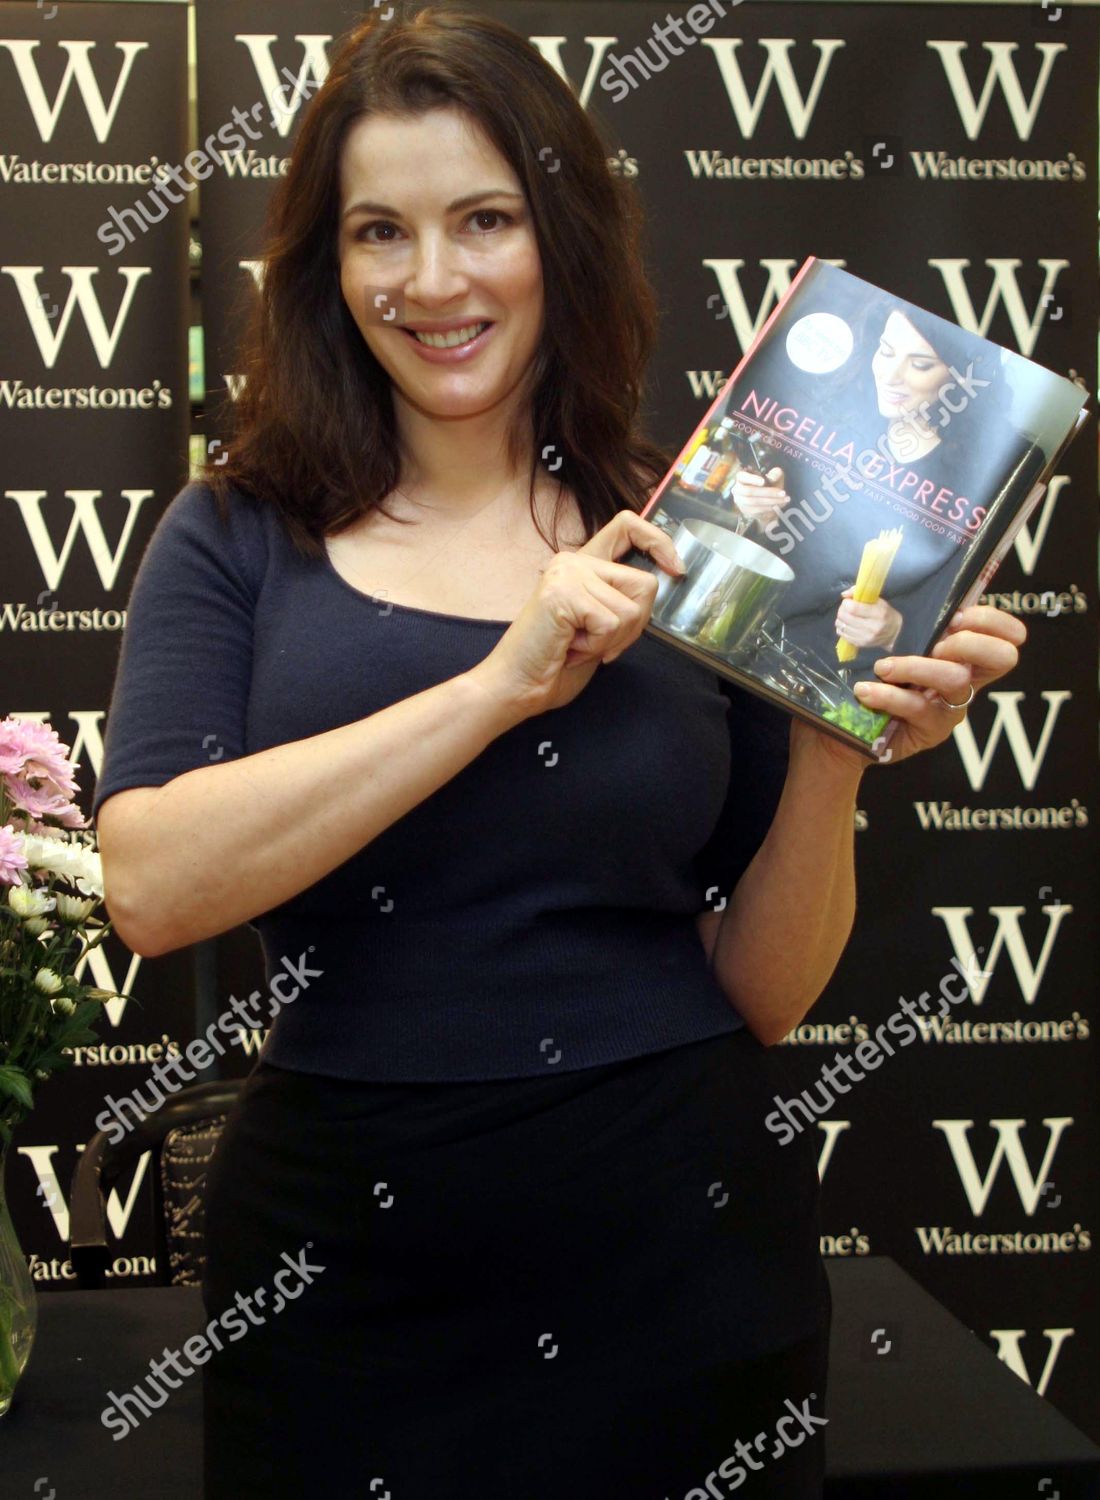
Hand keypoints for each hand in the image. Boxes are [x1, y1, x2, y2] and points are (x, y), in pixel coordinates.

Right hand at [464, 511, 684, 720]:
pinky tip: (570, 647)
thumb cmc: (557, 662)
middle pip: (645, 583)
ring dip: (612, 640)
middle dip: (635, 626)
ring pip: (632, 609)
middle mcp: (574, 561)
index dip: (658, 542)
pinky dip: (598, 646)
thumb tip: (666, 582)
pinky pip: (612, 623)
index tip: (675, 569)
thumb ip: (622, 601)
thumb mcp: (600, 626)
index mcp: (583, 564)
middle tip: (602, 644)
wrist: (518, 685)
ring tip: (578, 645)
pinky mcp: (564, 593)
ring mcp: (568, 573)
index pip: (628, 526)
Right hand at [732, 465, 788, 527]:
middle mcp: (737, 489)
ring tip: (785, 499)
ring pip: (754, 502)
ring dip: (771, 501)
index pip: (742, 476)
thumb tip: (772, 478)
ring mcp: (740, 501)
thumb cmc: (769, 485)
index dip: (752, 479)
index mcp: (742, 477)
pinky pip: (757, 509)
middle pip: (749, 491)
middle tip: (783, 492)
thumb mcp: (774, 476)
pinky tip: (779, 505)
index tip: (763, 481)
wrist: (766, 501)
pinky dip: (769, 507)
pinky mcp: (746, 510)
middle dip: (768, 492)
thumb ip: (775, 474)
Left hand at [803, 603, 1026, 770]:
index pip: (1008, 634)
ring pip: (955, 679)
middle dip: (971, 642)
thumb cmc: (871, 679)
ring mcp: (953, 706)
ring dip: (916, 665)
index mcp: (964, 653)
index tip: (954, 617)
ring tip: (883, 667)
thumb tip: (855, 592)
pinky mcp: (932, 729)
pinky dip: (888, 695)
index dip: (990, 620)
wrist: (848, 731)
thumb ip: (891, 619)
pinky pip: (917, 707)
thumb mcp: (887, 645)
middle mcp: (967, 678)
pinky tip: (865, 691)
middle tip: (936, 644)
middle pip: (1004, 657)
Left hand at [835, 589, 902, 649]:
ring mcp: (866, 637)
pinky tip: (847, 624)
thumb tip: (844, 594)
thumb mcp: (877, 599)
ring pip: (841, 626)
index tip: (848, 601)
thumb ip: (860, 592)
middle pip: (845, 617)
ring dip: (841, 619)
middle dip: (842, 609)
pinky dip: (842, 628)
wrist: (894, 632)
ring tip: (847, 615)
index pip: (853, 608)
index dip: (846, 603)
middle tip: (847, 607)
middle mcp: (873, 627)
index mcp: (879, 613)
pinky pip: (842, 634)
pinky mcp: (860, 644)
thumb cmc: (884, 612)